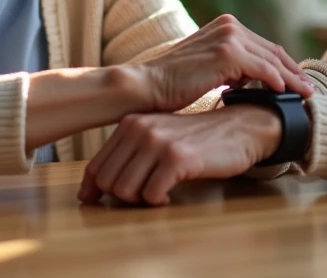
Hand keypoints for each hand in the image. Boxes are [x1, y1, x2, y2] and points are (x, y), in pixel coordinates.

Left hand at [78, 105, 282, 205]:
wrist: (239, 128)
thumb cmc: (196, 140)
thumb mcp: (156, 140)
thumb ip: (126, 158)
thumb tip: (87, 193)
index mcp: (130, 124)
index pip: (96, 167)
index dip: (96, 191)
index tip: (105, 201)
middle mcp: (139, 129)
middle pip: (108, 183)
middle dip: (123, 198)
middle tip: (144, 195)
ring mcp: (157, 141)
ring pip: (125, 191)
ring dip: (140, 201)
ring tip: (157, 194)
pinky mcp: (177, 157)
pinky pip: (151, 194)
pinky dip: (157, 202)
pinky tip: (169, 195)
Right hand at [133, 14, 312, 112]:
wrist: (147, 85)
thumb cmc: (173, 83)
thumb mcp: (207, 67)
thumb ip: (230, 67)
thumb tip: (249, 80)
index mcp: (225, 25)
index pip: (264, 47)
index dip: (284, 65)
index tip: (297, 82)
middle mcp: (230, 25)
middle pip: (273, 51)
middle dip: (293, 71)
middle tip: (310, 89)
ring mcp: (229, 37)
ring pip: (272, 60)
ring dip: (292, 79)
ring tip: (305, 95)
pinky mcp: (228, 54)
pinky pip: (262, 70)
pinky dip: (277, 82)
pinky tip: (285, 94)